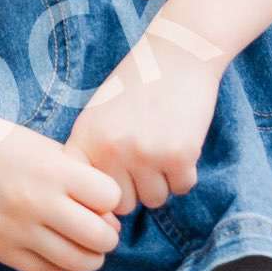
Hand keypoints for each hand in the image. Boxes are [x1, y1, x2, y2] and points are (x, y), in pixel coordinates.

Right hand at [0, 112, 124, 270]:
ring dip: (91, 257)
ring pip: (78, 262)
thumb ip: (81, 180)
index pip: (110, 198)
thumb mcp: (50, 151)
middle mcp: (38, 203)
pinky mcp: (1, 250)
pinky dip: (65, 269)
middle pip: (100, 237)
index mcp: (55, 172)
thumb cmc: (7, 146)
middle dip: (108, 236)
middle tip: (101, 231)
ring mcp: (18, 230)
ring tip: (86, 248)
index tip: (101, 199)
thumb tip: (110, 219)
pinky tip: (63, 256)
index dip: (111, 200)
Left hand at [69, 15, 234, 214]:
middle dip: (136, 189)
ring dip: (162, 182)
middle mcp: (111, 151)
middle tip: (145, 159)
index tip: (112, 191)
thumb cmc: (135, 88)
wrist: (177, 54)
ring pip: (155, 200)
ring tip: (163, 147)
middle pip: (123, 205)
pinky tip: (182, 143)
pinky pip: (182, 187)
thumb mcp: (96, 118)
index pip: (86, 199)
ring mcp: (145, 154)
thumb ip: (91, 159)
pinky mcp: (179, 154)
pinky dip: (185, 173)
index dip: (101, 201)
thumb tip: (98, 216)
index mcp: (85, 141)